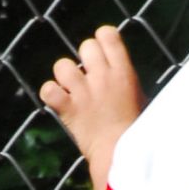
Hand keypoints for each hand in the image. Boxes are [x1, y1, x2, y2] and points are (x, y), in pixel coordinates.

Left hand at [39, 25, 146, 162]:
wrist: (122, 155)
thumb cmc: (136, 131)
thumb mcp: (140, 99)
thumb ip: (126, 81)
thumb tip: (119, 73)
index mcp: (124, 71)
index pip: (107, 34)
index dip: (102, 41)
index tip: (102, 55)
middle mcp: (103, 76)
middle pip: (85, 45)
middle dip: (85, 59)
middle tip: (89, 78)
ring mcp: (83, 91)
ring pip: (62, 65)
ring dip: (65, 77)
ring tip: (72, 91)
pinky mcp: (68, 108)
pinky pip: (48, 89)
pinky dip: (50, 94)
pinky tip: (59, 103)